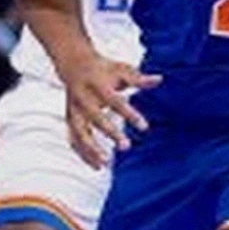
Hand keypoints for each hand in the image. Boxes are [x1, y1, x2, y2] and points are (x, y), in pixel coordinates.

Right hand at [62, 54, 161, 168]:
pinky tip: (96, 166)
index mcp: (98, 85)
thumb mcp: (121, 69)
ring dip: (90, 148)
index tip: (145, 127)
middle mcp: (83, 98)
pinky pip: (73, 138)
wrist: (74, 63)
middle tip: (126, 147)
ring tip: (105, 163)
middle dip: (110, 133)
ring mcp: (74, 109)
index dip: (130, 114)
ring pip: (79, 131)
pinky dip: (82, 153)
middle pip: (95, 117)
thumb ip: (138, 79)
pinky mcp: (69, 118)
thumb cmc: (104, 69)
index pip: (115, 101)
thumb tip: (158, 79)